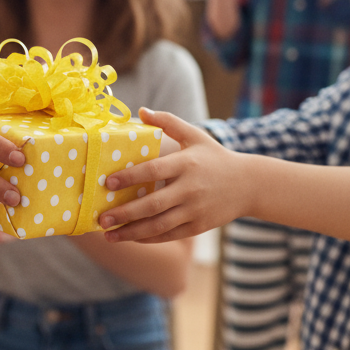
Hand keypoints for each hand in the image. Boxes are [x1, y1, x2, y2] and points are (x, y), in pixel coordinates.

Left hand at [96, 108, 249, 242]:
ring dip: (131, 232)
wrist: (249, 185)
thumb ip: (168, 122)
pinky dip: (149, 238)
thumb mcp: (195, 136)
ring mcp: (195, 210)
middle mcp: (190, 189)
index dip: (129, 177)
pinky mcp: (199, 226)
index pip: (153, 171)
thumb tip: (141, 110)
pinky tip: (130, 238)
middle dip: (124, 213)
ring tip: (108, 235)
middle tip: (100, 218)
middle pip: (152, 204)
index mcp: (186, 164)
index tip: (107, 182)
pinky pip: (169, 235)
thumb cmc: (215, 157)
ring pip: (158, 225)